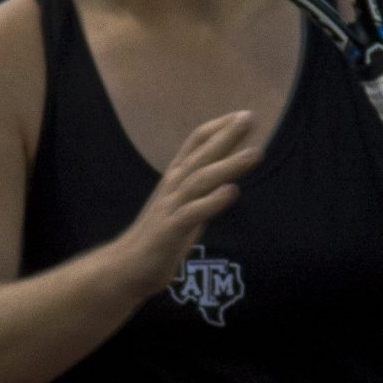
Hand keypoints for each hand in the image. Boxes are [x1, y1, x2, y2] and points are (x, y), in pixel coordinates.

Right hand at [116, 112, 261, 297]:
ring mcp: (170, 207)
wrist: (126, 267)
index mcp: (175, 178)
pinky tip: (232, 191)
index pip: (195, 143)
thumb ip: (202, 192)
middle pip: (201, 155)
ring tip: (255, 153)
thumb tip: (227, 179)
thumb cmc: (159, 238)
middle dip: (226, 135)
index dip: (218, 127)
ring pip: (201, 180)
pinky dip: (213, 201)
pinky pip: (193, 212)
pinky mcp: (170, 230)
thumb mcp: (184, 208)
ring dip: (229, 165)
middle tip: (249, 116)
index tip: (241, 114)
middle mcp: (172, 186)